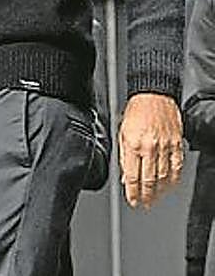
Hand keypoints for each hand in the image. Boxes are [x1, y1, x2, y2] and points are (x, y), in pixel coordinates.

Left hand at [119, 92, 184, 207]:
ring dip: (159, 191)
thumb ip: (124, 156)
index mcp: (133, 144)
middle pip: (149, 180)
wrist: (154, 95)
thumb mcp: (122, 132)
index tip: (133, 201)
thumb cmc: (136, 111)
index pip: (133, 176)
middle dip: (146, 195)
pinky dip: (174, 179)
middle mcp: (150, 147)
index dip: (132, 192)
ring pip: (164, 176)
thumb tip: (125, 176)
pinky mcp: (178, 144)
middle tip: (145, 204)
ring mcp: (166, 147)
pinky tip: (170, 185)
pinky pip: (177, 167)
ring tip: (155, 198)